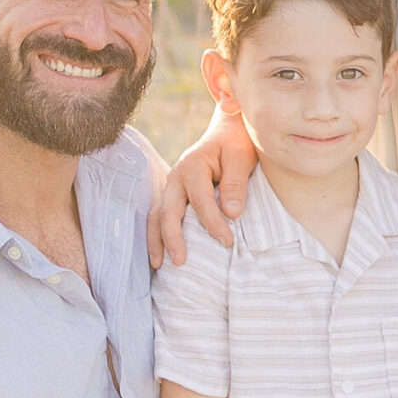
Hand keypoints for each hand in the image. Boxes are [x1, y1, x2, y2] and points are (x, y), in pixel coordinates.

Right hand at [147, 105, 258, 267]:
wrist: (227, 132)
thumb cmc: (236, 144)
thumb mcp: (241, 157)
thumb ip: (235, 184)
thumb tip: (231, 214)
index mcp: (192, 166)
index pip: (200, 200)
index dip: (212, 223)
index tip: (228, 242)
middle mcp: (176, 177)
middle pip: (168, 211)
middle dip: (172, 238)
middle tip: (180, 262)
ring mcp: (171, 187)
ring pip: (156, 216)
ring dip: (156, 241)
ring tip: (160, 265)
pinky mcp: (173, 195)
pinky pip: (160, 217)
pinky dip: (157, 236)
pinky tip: (160, 255)